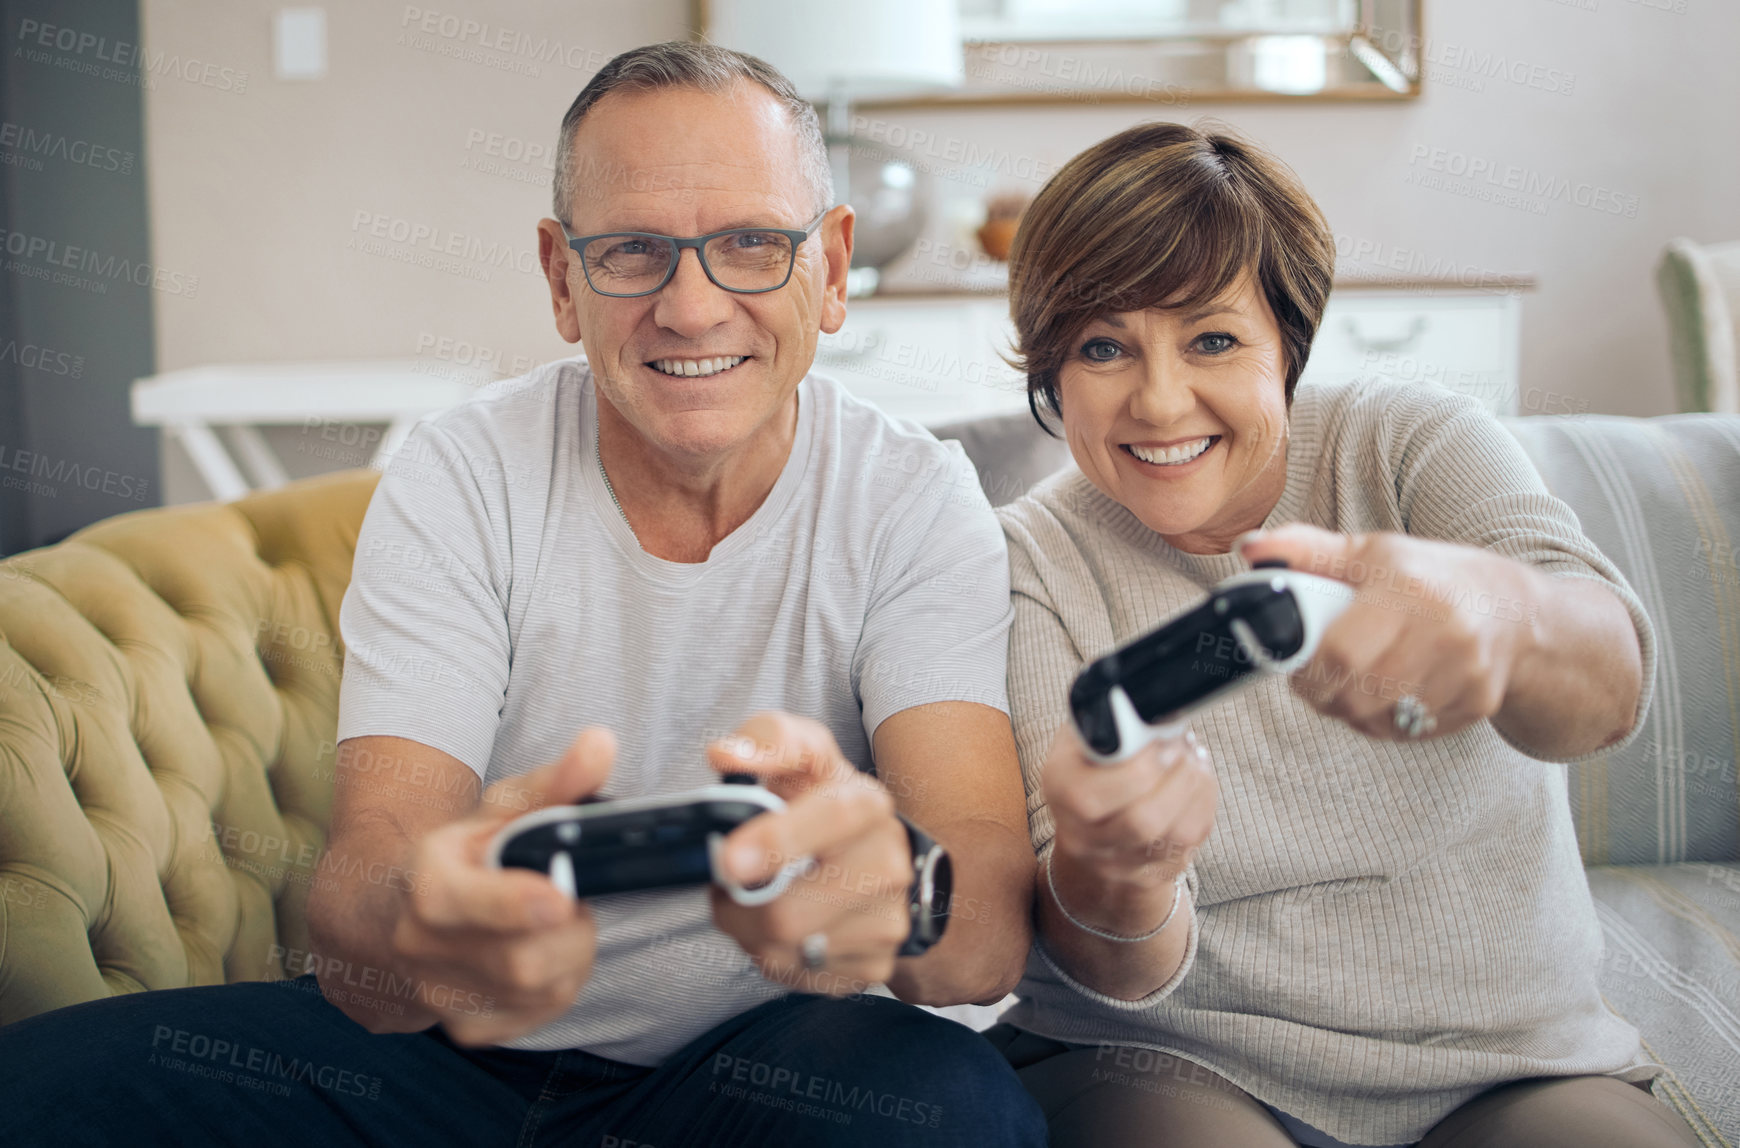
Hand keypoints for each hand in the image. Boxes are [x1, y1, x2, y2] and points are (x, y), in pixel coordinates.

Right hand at [387, 728, 613, 1045]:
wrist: (395, 914)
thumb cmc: (460, 855)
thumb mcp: (498, 809)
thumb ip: (554, 782)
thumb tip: (601, 745)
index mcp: (428, 885)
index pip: (465, 904)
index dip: (514, 905)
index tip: (559, 898)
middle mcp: (425, 947)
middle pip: (523, 960)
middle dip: (571, 929)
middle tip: (568, 896)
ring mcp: (444, 995)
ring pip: (544, 990)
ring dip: (572, 952)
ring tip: (556, 921)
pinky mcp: (468, 1026)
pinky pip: (545, 1013)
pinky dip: (563, 982)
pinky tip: (547, 952)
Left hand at [705, 712, 911, 995]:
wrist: (873, 855)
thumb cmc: (821, 801)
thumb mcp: (801, 754)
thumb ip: (765, 737)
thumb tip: (726, 755)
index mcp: (868, 805)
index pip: (830, 820)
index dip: (776, 842)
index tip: (728, 861)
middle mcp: (888, 866)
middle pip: (790, 913)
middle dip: (737, 905)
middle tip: (729, 883)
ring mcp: (886, 923)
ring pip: (785, 949)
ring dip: (749, 929)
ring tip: (758, 899)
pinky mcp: (874, 966)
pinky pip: (796, 974)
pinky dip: (773, 954)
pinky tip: (783, 925)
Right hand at [1042, 721, 1216, 891]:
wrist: (1088, 820)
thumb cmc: (1091, 763)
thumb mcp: (1086, 734)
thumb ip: (1110, 722)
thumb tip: (1153, 710)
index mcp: (1059, 790)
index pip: (1092, 796)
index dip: (1138, 768)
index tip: (1161, 743)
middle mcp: (1081, 835)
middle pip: (1143, 822)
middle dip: (1177, 780)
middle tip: (1184, 752)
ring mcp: (1114, 863)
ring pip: (1175, 837)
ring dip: (1196, 792)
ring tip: (1194, 764)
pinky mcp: (1147, 877)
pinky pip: (1190, 847)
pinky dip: (1202, 809)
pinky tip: (1196, 786)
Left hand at [1239, 524, 1539, 740]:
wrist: (1515, 610)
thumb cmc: (1430, 578)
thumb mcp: (1371, 554)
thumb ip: (1307, 551)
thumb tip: (1251, 547)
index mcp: (1410, 590)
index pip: (1341, 653)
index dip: (1308, 671)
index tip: (1295, 668)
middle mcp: (1445, 632)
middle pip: (1358, 694)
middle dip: (1323, 696)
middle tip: (1314, 683)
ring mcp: (1467, 673)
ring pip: (1381, 719)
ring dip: (1350, 712)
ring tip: (1347, 687)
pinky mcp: (1478, 704)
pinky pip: (1410, 731)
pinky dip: (1384, 723)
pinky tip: (1385, 697)